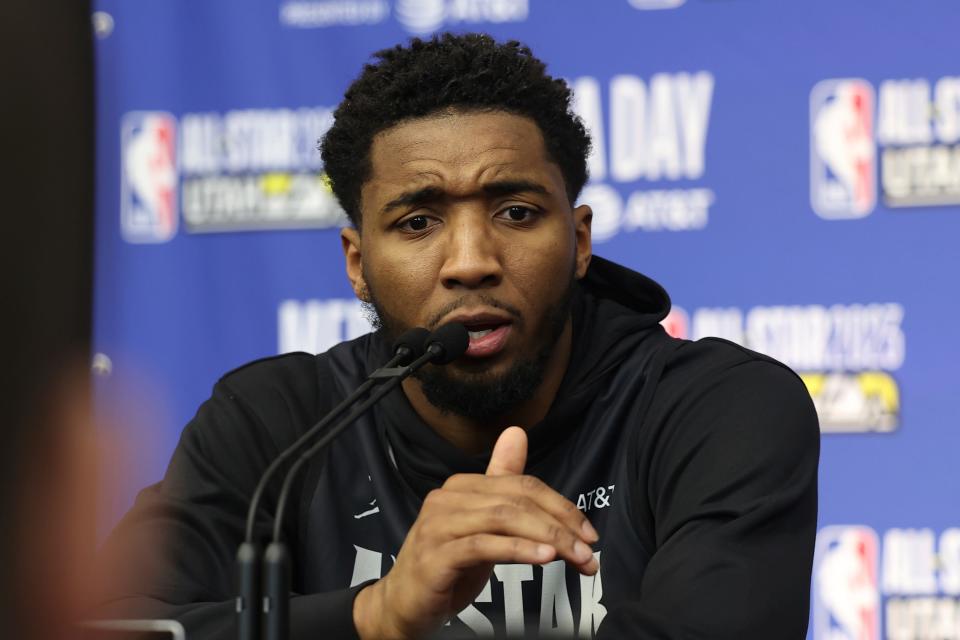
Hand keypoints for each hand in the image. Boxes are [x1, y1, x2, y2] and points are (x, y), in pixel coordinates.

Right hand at [353, 426, 599, 639]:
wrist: (403, 605)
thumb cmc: (447, 563)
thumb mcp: (482, 524)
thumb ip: (502, 483)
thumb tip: (517, 433)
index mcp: (461, 487)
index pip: (522, 485)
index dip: (561, 506)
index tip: (589, 533)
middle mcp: (447, 499)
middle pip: (517, 501)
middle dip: (561, 526)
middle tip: (589, 552)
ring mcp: (438, 526)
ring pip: (504, 520)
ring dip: (548, 539)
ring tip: (575, 557)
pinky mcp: (435, 555)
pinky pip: (482, 546)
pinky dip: (517, 549)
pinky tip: (543, 558)